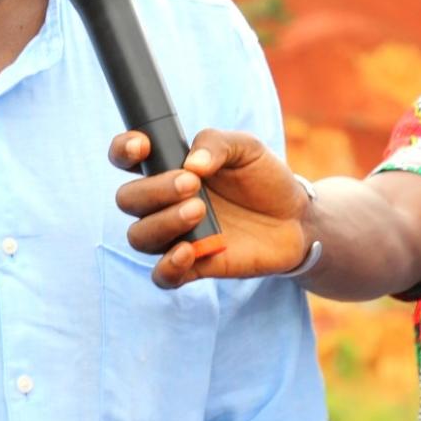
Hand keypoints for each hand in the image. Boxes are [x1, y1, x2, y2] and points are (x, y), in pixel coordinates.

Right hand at [109, 127, 314, 288]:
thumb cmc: (263, 178)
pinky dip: (168, 266)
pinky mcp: (193, 265)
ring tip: (199, 211)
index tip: (143, 146)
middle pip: (128, 199)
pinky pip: (162, 275)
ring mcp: (176, 234)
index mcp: (170, 166)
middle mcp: (165, 202)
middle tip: (191, 184)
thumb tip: (192, 163)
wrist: (295, 218)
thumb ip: (216, 144)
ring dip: (162, 223)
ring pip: (139, 236)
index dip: (124, 150)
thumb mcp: (246, 148)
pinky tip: (189, 252)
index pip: (127, 157)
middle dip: (153, 190)